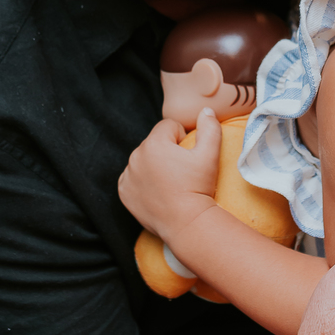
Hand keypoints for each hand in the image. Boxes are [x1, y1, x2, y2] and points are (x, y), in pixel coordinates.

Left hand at [118, 110, 221, 247]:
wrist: (186, 223)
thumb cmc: (198, 188)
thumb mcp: (210, 155)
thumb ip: (209, 128)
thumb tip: (205, 111)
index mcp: (154, 142)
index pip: (169, 126)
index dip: (182, 138)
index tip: (188, 157)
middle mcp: (136, 156)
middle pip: (154, 143)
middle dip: (167, 151)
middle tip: (181, 172)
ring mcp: (128, 174)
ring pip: (143, 160)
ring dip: (154, 166)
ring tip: (170, 183)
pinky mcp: (124, 191)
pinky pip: (133, 178)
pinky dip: (142, 182)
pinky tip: (157, 192)